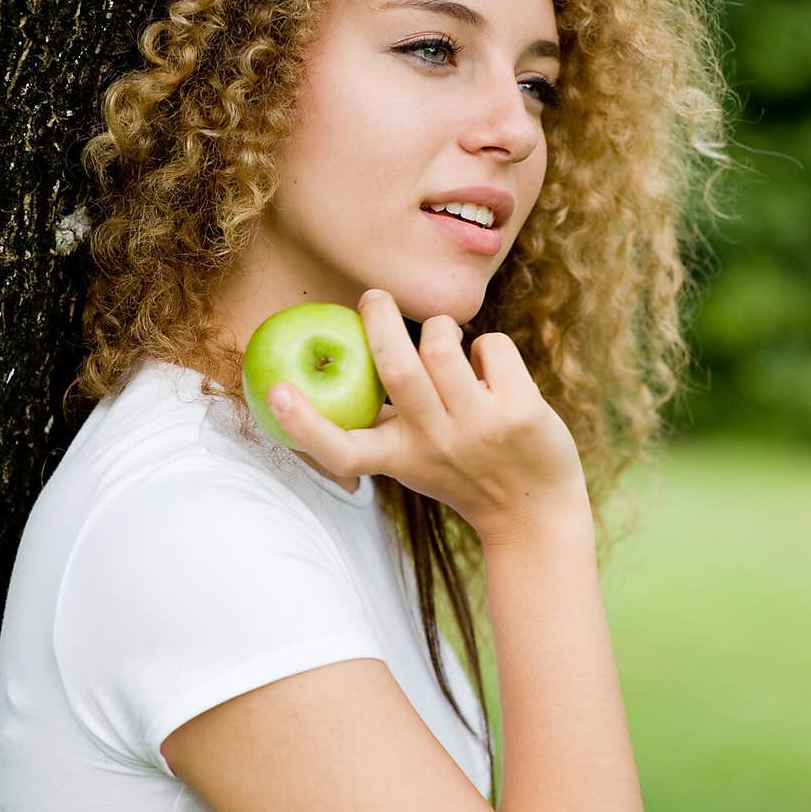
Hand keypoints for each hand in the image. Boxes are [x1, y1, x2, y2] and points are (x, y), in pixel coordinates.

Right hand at [266, 289, 588, 540]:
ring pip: (443, 344)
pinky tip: (492, 369)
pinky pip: (491, 345)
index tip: (278, 393)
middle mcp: (432, 443)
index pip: (342, 449)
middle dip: (380, 319)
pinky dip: (488, 347)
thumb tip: (345, 359)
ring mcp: (478, 427)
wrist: (533, 514)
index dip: (305, 423)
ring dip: (441, 326)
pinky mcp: (520, 412)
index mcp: (397, 458)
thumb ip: (382, 421)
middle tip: (374, 297)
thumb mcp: (412, 459)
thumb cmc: (461, 471)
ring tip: (445, 336)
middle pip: (398, 367)